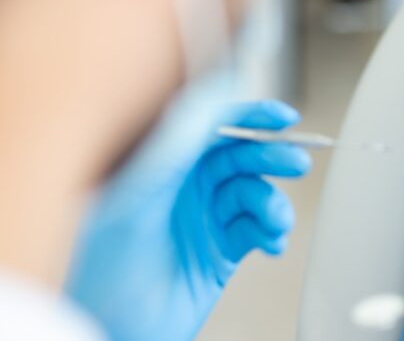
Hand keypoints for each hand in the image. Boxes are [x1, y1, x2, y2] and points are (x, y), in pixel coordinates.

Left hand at [66, 101, 310, 340]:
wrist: (110, 332)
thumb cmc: (101, 268)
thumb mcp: (137, 194)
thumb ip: (176, 141)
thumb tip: (213, 93)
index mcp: (157, 165)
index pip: (210, 124)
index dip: (248, 116)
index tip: (281, 117)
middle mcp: (182, 187)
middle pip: (240, 157)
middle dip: (272, 158)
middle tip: (297, 163)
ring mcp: (203, 218)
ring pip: (254, 194)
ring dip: (273, 204)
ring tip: (275, 221)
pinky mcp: (220, 251)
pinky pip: (259, 230)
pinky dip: (273, 233)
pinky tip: (272, 243)